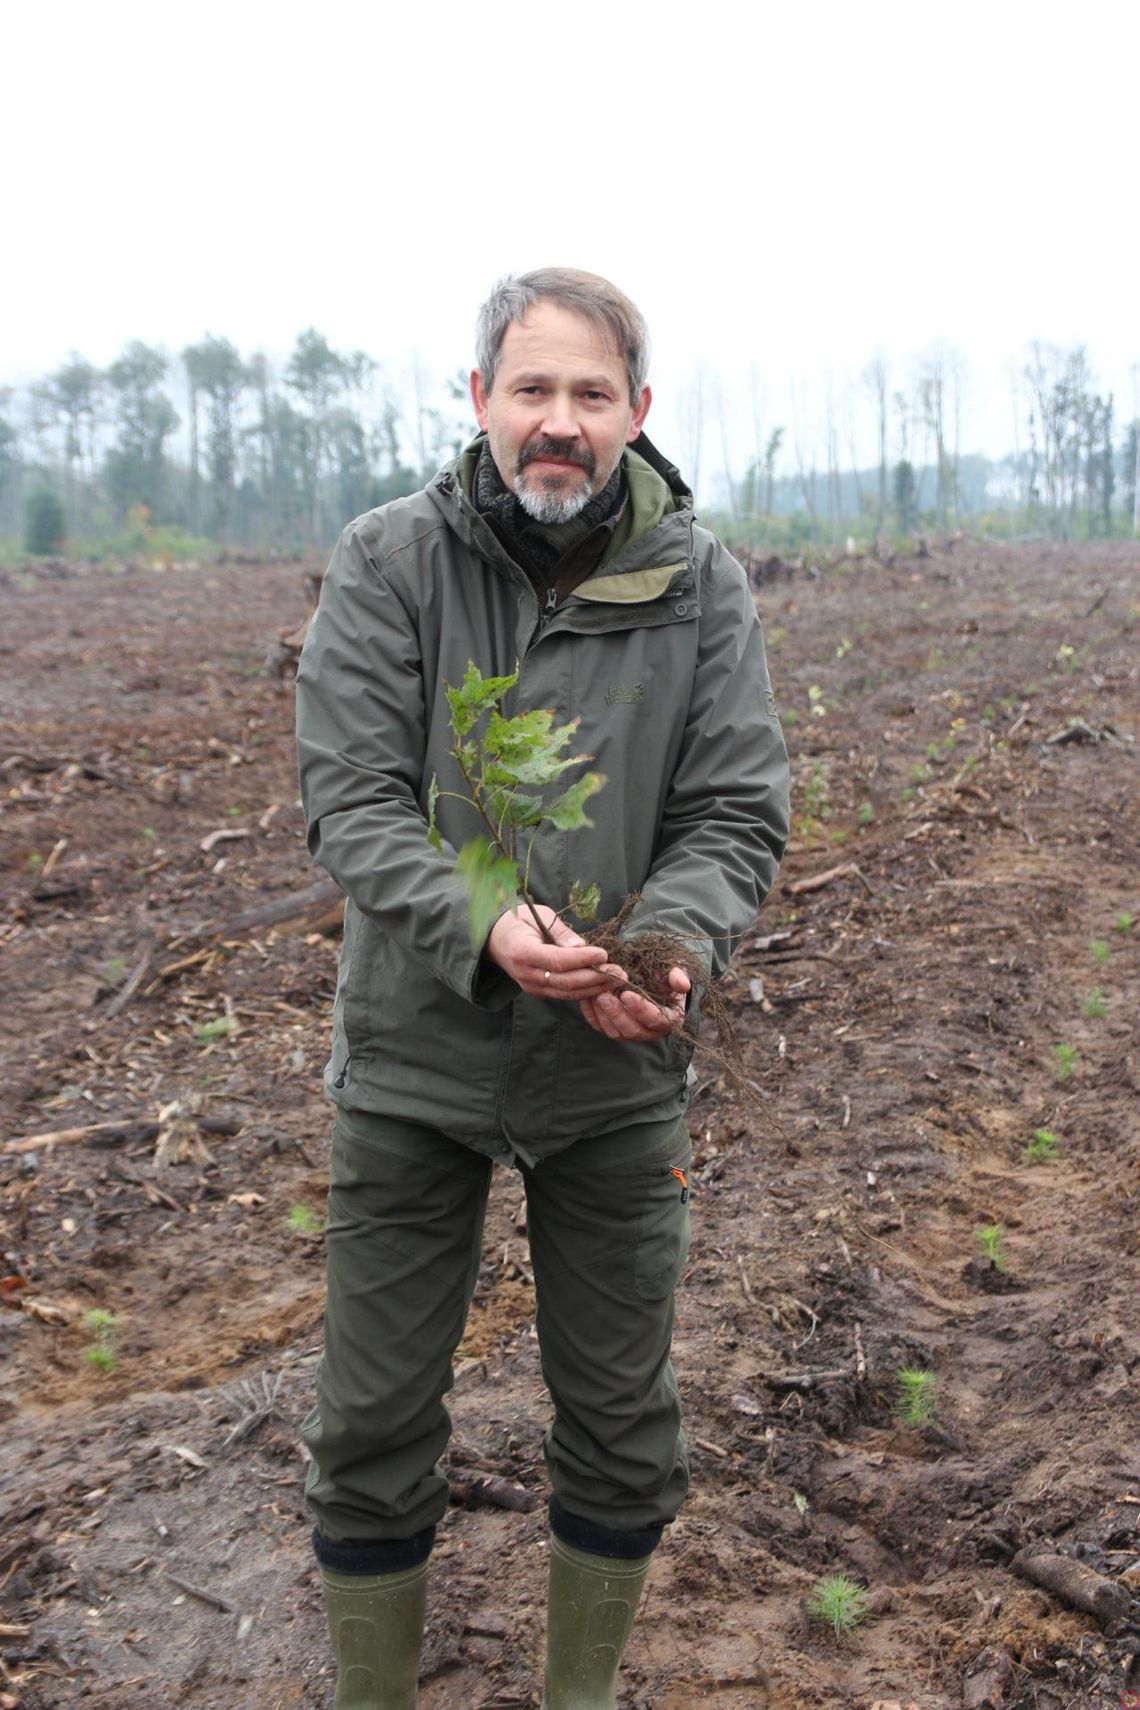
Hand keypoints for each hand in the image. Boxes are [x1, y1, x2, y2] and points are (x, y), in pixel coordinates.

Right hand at [486, 905, 624, 1000]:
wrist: (495, 938)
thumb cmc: (518, 920)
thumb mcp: (538, 915)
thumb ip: (559, 931)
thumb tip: (582, 946)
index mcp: (522, 952)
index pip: (558, 961)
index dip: (583, 959)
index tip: (604, 953)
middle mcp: (525, 974)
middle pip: (566, 982)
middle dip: (595, 977)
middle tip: (618, 971)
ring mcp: (530, 987)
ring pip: (567, 993)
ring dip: (594, 987)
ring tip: (616, 979)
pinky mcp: (538, 992)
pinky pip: (564, 995)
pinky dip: (584, 992)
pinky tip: (601, 985)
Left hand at [579, 966, 690, 1042]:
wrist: (651, 977)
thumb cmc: (665, 974)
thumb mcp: (676, 970)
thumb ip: (678, 975)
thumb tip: (683, 985)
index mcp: (669, 1018)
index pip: (657, 1019)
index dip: (641, 1009)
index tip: (627, 995)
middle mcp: (651, 1031)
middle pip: (633, 1031)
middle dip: (617, 1014)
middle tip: (604, 996)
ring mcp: (631, 1032)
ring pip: (615, 1032)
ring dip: (603, 1015)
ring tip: (594, 995)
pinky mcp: (614, 1029)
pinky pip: (601, 1028)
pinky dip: (592, 1015)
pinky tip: (586, 999)